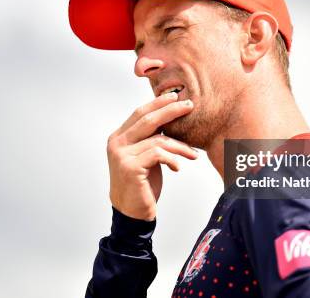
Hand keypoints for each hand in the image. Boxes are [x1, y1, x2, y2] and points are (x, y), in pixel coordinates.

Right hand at [107, 92, 197, 220]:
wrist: (132, 212)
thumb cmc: (142, 184)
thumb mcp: (146, 156)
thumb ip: (151, 139)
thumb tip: (170, 118)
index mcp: (119, 137)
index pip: (139, 113)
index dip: (158, 103)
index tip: (176, 97)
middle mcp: (117, 143)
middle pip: (148, 120)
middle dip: (171, 111)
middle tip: (190, 106)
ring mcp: (121, 155)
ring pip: (158, 140)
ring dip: (180, 146)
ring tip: (193, 154)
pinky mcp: (130, 168)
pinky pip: (158, 155)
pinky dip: (172, 159)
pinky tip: (177, 168)